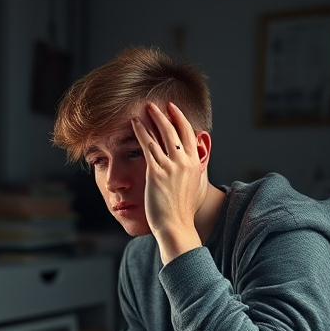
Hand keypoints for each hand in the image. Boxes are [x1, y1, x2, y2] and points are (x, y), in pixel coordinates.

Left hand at [131, 102, 208, 262]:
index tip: (173, 109)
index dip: (181, 119)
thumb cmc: (182, 212)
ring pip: (162, 134)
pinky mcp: (157, 172)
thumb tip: (191, 168)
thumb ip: (192, 174)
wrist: (176, 226)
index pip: (190, 134)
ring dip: (152, 118)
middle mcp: (186, 162)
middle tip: (157, 104)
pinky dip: (140, 132)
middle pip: (176, 130)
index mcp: (196, 164)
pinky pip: (147, 146)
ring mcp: (172, 166)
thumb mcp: (193, 188)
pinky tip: (134, 123)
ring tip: (144, 109)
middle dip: (166, 114)